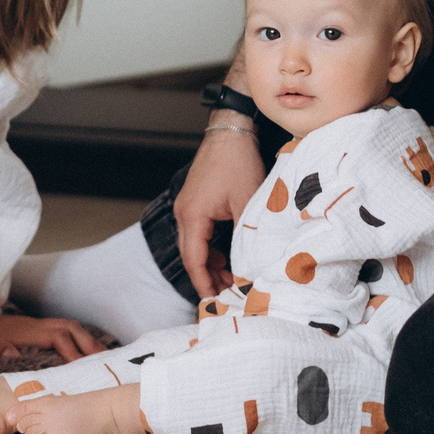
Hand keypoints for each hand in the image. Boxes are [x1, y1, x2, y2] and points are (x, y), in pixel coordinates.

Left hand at [0, 313, 100, 361]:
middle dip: (89, 344)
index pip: (57, 337)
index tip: (83, 366)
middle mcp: (36, 325)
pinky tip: (85, 353)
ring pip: (70, 327)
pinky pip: (63, 331)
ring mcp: (38, 326)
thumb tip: (12, 355)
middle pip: (70, 328)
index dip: (72, 350)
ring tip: (102, 358)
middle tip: (106, 362)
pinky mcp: (37, 330)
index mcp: (26, 330)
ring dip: (87, 341)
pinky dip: (78, 340)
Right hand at [174, 120, 261, 298]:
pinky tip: (227, 258)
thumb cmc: (238, 162)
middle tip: (226, 297)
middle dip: (207, 278)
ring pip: (194, 245)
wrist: (231, 131)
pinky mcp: (195, 201)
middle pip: (190, 256)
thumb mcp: (248, 203)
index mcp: (192, 216)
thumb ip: (246, 237)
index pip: (194, 260)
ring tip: (231, 280)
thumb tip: (250, 266)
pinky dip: (210, 248)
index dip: (204, 284)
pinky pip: (199, 233)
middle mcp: (183, 213)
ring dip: (210, 263)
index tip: (215, 302)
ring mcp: (187, 206)